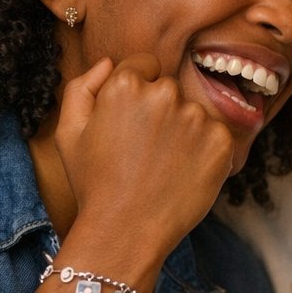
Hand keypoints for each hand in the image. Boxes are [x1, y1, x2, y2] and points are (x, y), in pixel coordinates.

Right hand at [55, 55, 234, 264]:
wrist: (128, 229)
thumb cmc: (95, 183)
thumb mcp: (69, 133)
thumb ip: (82, 88)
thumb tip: (109, 62)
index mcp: (125, 84)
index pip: (143, 65)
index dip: (135, 93)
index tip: (130, 120)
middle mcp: (164, 93)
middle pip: (168, 89)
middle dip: (159, 110)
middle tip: (143, 149)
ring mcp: (197, 116)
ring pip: (193, 112)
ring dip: (183, 130)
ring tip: (162, 164)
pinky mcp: (222, 140)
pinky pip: (215, 134)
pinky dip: (204, 150)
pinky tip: (183, 172)